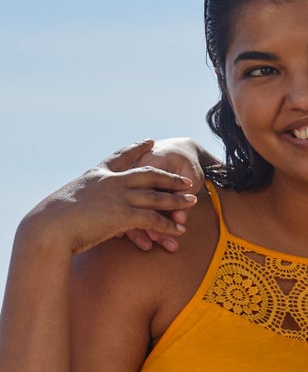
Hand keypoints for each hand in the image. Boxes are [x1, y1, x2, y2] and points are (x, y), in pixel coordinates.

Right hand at [21, 142, 197, 258]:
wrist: (50, 227)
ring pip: (155, 195)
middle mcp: (110, 181)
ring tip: (193, 202)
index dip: (137, 149)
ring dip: (176, 200)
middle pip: (147, 173)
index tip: (150, 141)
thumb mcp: (69, 202)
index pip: (120, 156)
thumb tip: (81, 206)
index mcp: (97, 174)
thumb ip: (82, 199)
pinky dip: (167, 225)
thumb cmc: (54, 219)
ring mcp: (118, 196)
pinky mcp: (123, 214)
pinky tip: (178, 231)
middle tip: (185, 179)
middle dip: (168, 176)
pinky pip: (153, 219)